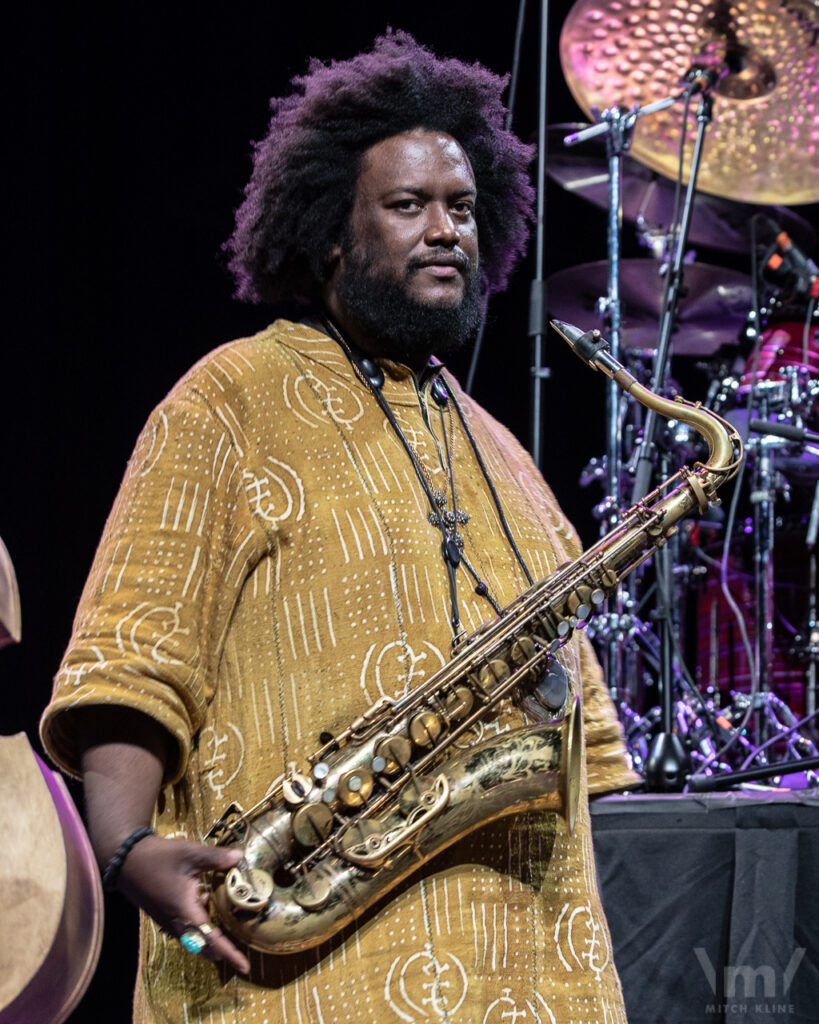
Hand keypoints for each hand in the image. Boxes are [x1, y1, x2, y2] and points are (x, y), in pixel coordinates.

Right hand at [118, 834, 250, 974]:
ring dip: (208, 933)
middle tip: (239, 944)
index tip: (244, 967)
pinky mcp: (162, 914)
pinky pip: (184, 928)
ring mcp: (167, 920)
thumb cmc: (157, 858)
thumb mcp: (190, 854)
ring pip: (193, 937)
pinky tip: (202, 898)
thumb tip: (240, 858)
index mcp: (185, 912)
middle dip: (221, 948)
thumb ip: (215, 858)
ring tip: (222, 914)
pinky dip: (198, 923)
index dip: (230, 953)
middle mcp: (176, 922)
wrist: (125, 860)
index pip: (212, 940)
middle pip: (202, 946)